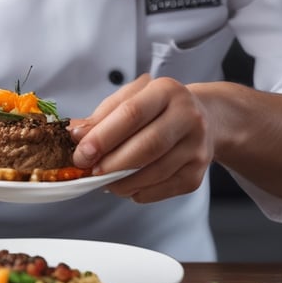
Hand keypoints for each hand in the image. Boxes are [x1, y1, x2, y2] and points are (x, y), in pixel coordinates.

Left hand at [70, 75, 213, 202]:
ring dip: (122, 182)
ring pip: (154, 172)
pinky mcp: (196, 174)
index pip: (132, 114)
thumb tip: (76, 135)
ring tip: (105, 180)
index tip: (82, 153)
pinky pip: (161, 189)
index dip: (103, 137)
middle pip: (146, 146)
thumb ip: (102, 117)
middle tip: (91, 172)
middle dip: (112, 163)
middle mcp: (188, 117)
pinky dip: (137, 191)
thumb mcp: (130, 100)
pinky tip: (127, 185)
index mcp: (166, 91)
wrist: (205, 119)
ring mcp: (196, 147)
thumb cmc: (158, 109)